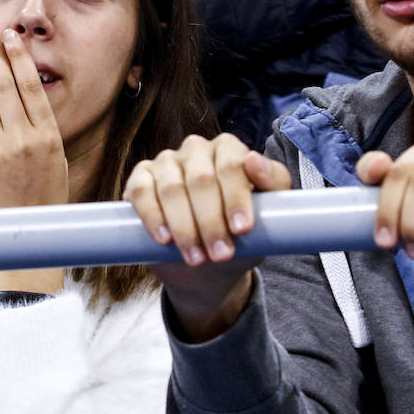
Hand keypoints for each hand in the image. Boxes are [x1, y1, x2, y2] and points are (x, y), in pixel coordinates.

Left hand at [0, 28, 67, 209]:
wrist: (25, 230)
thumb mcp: (58, 158)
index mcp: (48, 137)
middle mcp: (23, 139)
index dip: (19, 59)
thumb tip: (25, 94)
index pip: (32, 86)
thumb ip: (42, 128)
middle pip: (7, 87)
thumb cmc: (46, 195)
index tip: (12, 40)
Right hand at [124, 133, 290, 339]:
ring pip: (171, 188)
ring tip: (197, 258)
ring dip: (184, 227)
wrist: (207, 264)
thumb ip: (273, 182)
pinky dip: (152, 216)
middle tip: (221, 255)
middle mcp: (195, 150)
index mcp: (228, 149)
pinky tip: (164, 238)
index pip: (231, 164)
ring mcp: (165, 163)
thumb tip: (253, 160)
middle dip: (211, 221)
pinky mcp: (140, 179)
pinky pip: (141, 191)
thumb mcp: (268, 212)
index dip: (236, 197)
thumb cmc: (239, 233)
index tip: (242, 230)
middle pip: (200, 179)